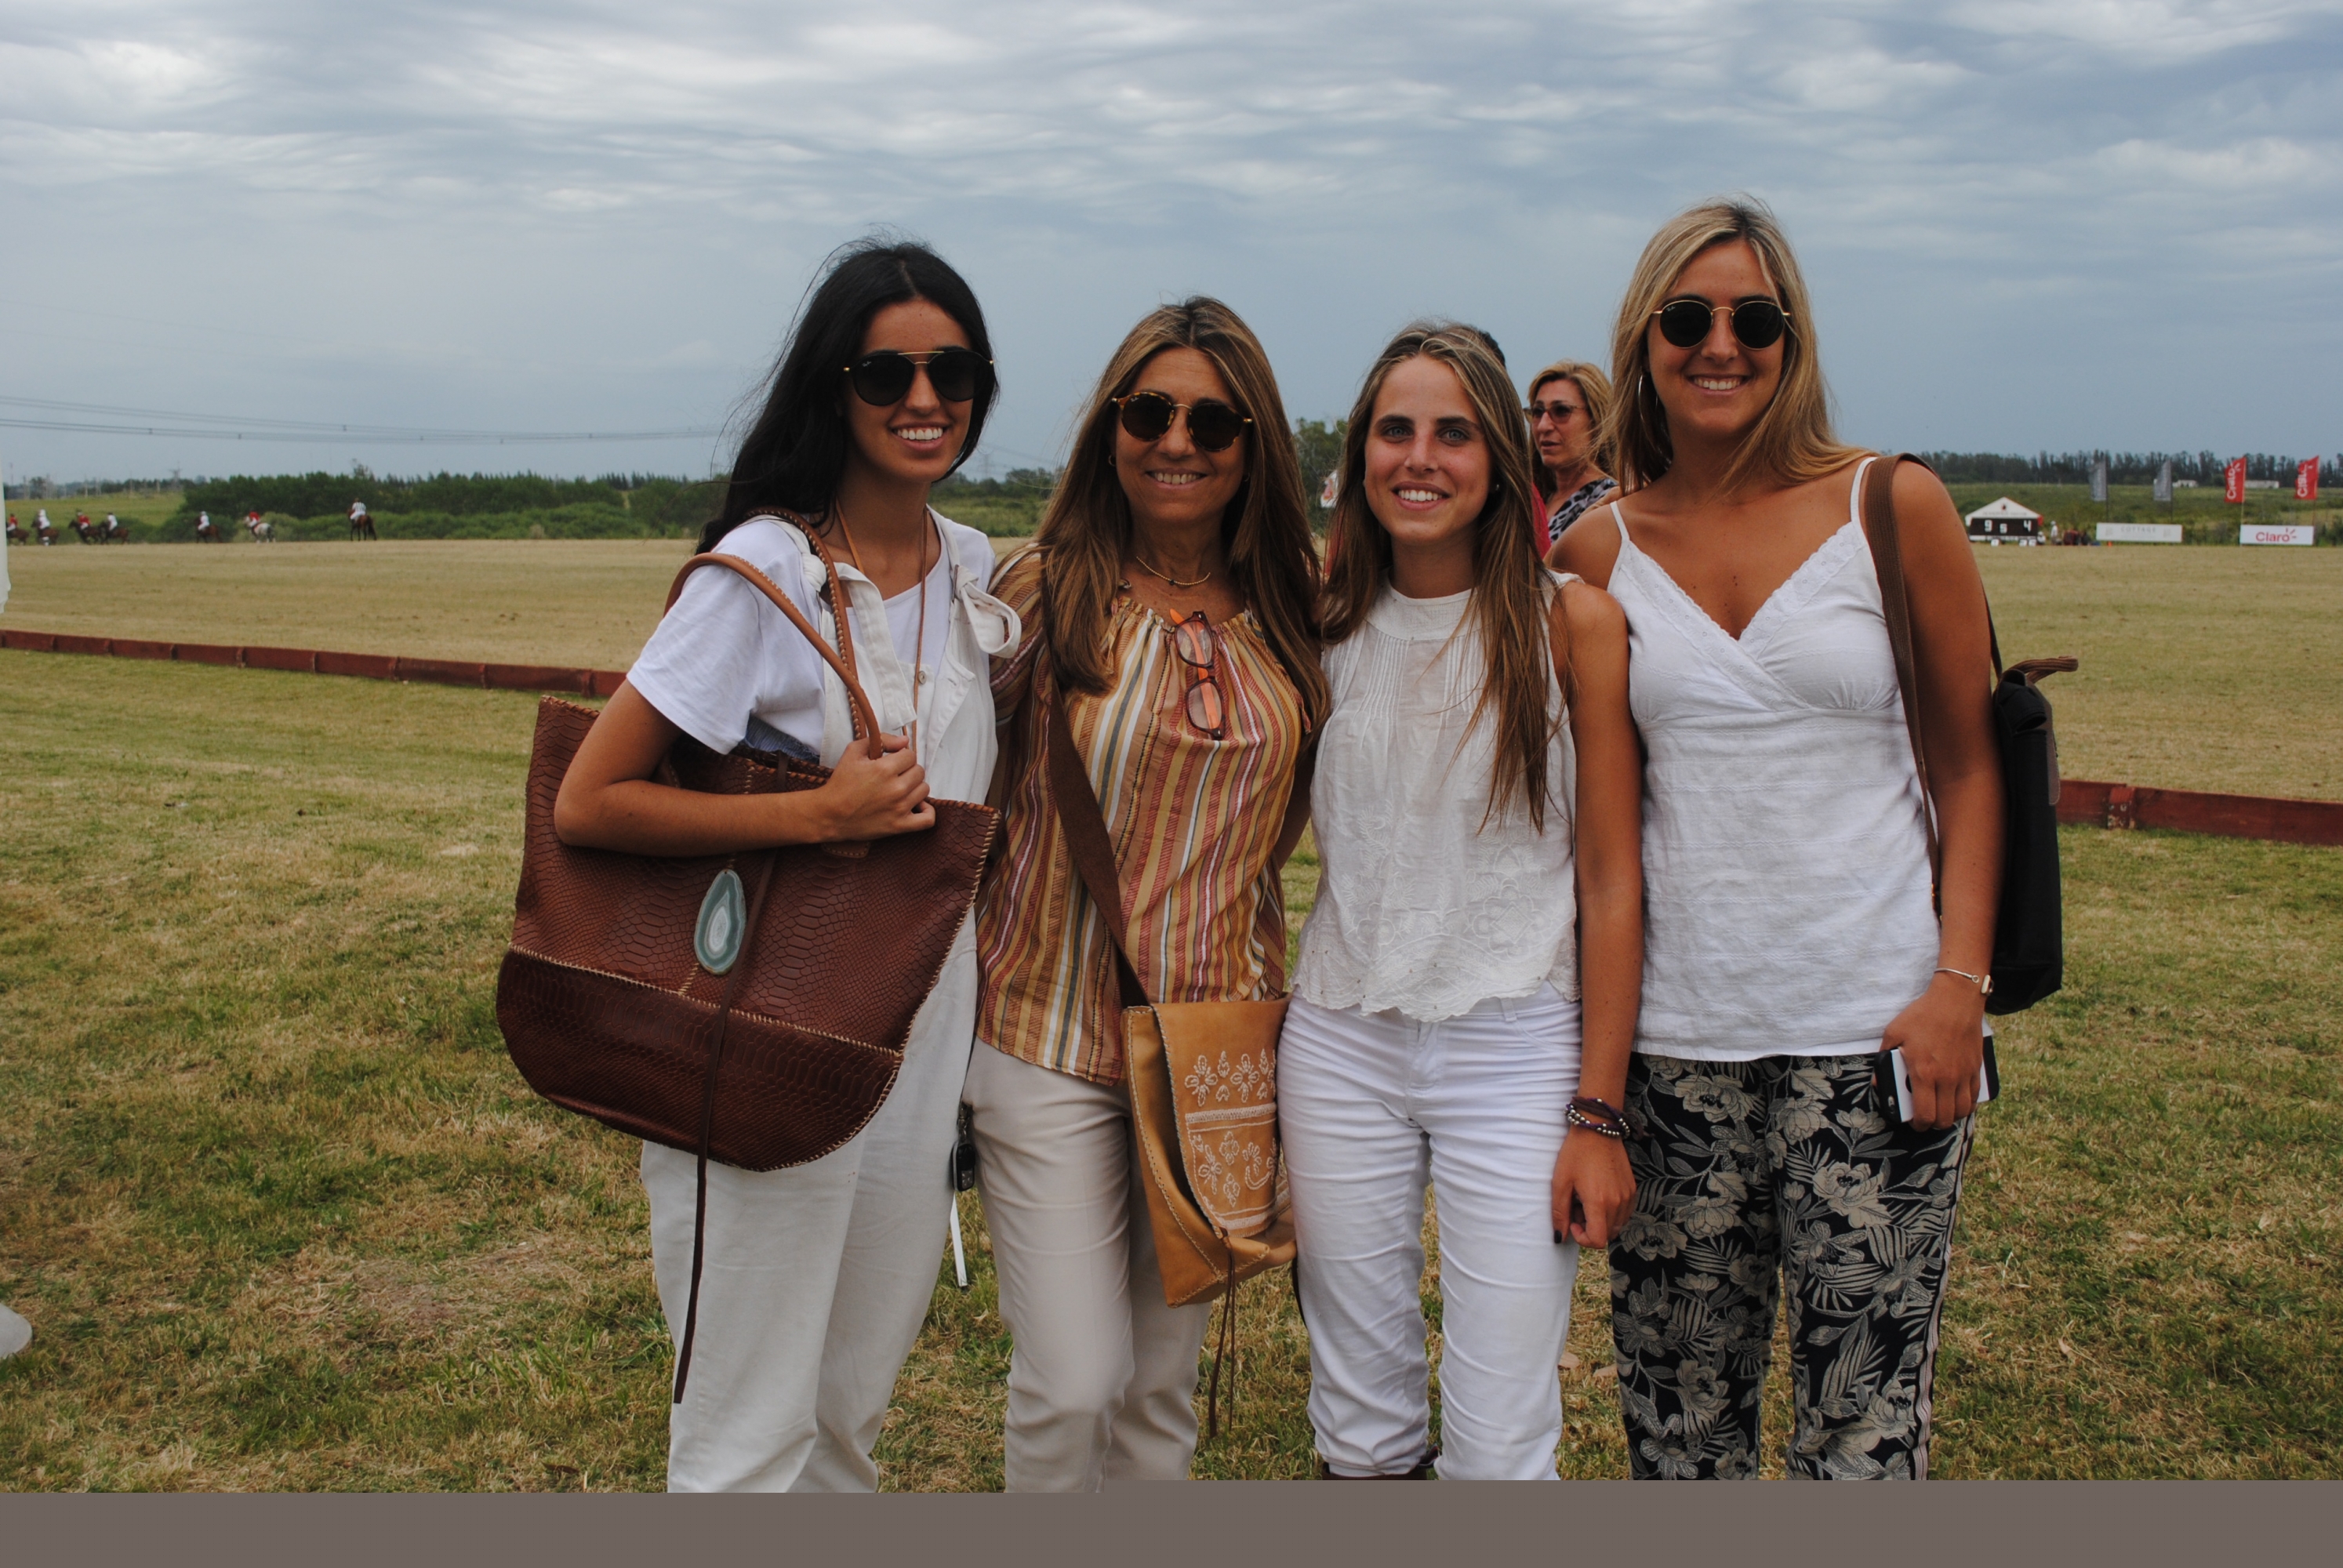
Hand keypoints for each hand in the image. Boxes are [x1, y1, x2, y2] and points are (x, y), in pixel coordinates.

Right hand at [815, 731, 933, 839]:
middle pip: (919, 771)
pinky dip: (926, 811)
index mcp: (884, 769)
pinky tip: (916, 805)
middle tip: (894, 775)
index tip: (892, 761)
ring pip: (924, 790)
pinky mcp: (899, 826)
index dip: (901, 756)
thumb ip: (881, 740)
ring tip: (901, 789)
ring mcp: (899, 809)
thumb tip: (904, 741)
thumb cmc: (840, 782)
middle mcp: (895, 788)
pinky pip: (927, 819)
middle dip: (908, 770)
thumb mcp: (853, 752)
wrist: (829, 814)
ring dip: (915, 787)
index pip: (910, 755)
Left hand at [1551, 1131, 1634, 1247]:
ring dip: (1601, 1221)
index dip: (1582, 1238)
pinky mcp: (1632, 1189)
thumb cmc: (1575, 1153)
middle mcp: (1618, 1202)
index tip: (1572, 1221)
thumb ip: (1560, 1213)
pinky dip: (1612, 1212)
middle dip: (1590, 1228)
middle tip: (1577, 1206)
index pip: (1597, 1241)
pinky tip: (1599, 1194)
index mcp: (1599, 1202)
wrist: (1597, 1129)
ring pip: (1616, 1225)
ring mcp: (1628, 1196)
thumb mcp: (1560, 1182)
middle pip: (1606, 1235)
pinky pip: (1624, 1213)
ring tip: (1587, 1199)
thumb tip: (1560, 1237)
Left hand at [1883, 973, 1986, 1129]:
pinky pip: (1974, 1097)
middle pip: (1945, 1119)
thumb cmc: (1922, 1015)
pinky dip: (1966, 1105)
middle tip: (1925, 1119)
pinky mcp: (1976, 1068)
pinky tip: (1956, 1101)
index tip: (1913, 1123)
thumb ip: (1884, 1060)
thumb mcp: (1894, 1034)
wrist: (1955, 1000)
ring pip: (1962, 1111)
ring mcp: (1964, 1075)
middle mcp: (1946, 1079)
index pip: (1925, 1114)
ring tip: (1940, 1112)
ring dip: (1950, 1117)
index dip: (1918, 1125)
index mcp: (1924, 1073)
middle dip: (1933, 1125)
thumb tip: (1879, 1082)